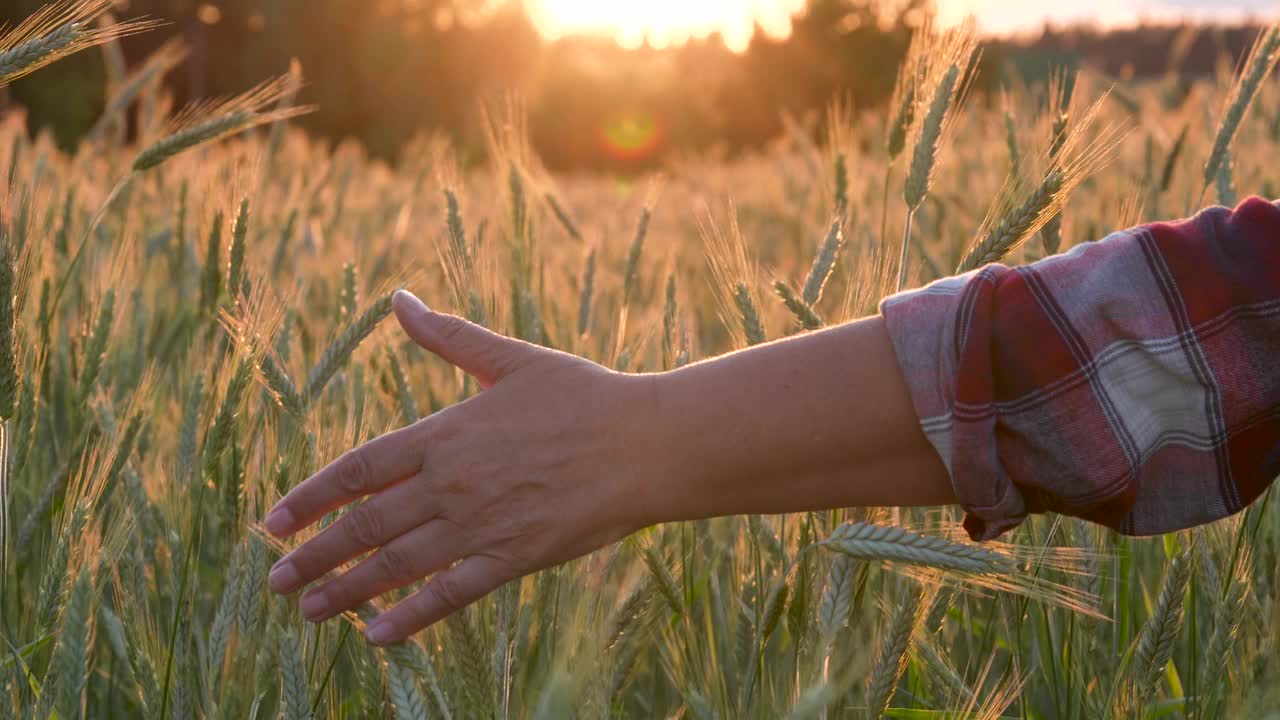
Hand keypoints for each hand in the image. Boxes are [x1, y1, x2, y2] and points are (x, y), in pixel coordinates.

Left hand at [265, 290, 660, 644]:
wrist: (647, 443)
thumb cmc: (583, 395)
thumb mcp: (510, 359)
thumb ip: (448, 336)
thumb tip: (398, 298)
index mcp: (446, 433)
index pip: (360, 470)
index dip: (311, 497)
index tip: (272, 522)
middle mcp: (453, 482)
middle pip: (367, 524)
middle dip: (315, 554)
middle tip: (274, 579)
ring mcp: (482, 524)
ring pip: (398, 564)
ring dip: (346, 589)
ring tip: (305, 610)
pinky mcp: (514, 557)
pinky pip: (451, 593)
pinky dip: (411, 615)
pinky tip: (376, 635)